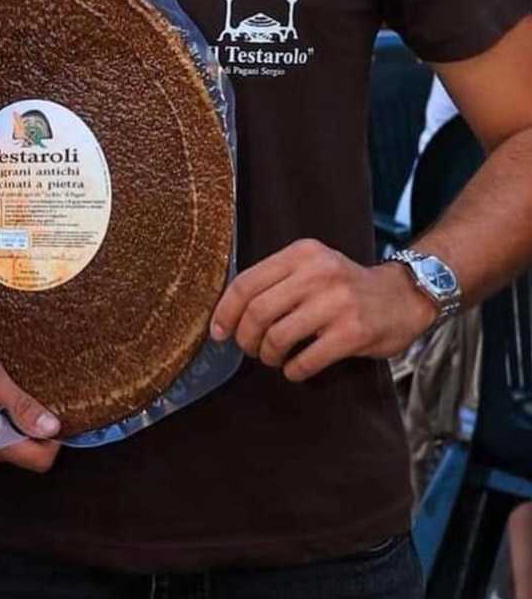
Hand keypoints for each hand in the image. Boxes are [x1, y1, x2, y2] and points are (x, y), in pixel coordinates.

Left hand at [211, 239, 437, 381]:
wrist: (405, 296)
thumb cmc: (345, 288)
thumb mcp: (311, 268)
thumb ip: (273, 282)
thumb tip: (225, 315)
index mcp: (302, 254)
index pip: (245, 284)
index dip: (224, 313)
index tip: (219, 332)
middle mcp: (319, 273)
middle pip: (257, 313)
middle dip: (246, 339)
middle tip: (251, 349)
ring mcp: (338, 302)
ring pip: (277, 337)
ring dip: (268, 355)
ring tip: (274, 357)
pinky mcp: (354, 332)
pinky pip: (305, 360)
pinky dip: (293, 370)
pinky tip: (296, 368)